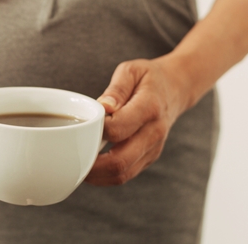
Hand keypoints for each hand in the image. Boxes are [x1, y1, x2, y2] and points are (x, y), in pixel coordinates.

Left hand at [85, 57, 193, 185]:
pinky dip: (105, 176)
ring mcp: (153, 148)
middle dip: (91, 164)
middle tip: (70, 156)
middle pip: (120, 161)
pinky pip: (126, 174)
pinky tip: (90, 166)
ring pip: (123, 174)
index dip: (97, 131)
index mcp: (149, 107)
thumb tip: (103, 107)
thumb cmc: (148, 78)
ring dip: (96, 175)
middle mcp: (154, 133)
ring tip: (76, 164)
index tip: (84, 124)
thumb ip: (116, 89)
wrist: (176, 89)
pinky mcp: (149, 157)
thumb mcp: (131, 71)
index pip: (119, 129)